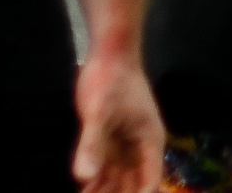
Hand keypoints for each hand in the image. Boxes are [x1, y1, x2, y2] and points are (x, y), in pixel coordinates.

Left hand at [71, 47, 165, 192]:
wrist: (109, 53)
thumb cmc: (111, 78)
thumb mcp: (99, 111)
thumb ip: (92, 144)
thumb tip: (83, 178)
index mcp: (149, 141)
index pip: (150, 182)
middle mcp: (139, 148)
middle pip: (133, 185)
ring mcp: (123, 146)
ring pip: (117, 181)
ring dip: (105, 190)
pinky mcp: (108, 141)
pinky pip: (103, 170)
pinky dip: (93, 182)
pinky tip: (82, 189)